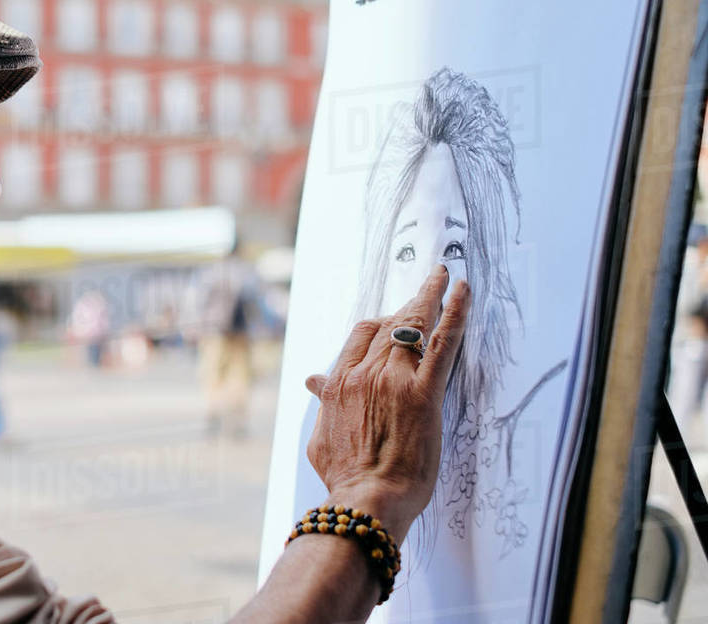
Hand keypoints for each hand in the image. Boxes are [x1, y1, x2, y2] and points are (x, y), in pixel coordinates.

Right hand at [304, 264, 470, 541]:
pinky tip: (463, 289)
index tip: (393, 318)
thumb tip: (312, 381)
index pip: (360, 336)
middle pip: (388, 325)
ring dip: (430, 296)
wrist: (366, 500)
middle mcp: (364, 373)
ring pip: (414, 326)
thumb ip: (323, 404)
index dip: (380, 322)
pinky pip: (442, 343)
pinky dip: (455, 312)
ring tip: (443, 276)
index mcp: (339, 383)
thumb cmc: (345, 477)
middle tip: (425, 290)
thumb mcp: (322, 436)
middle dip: (408, 306)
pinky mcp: (424, 393)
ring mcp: (395, 380)